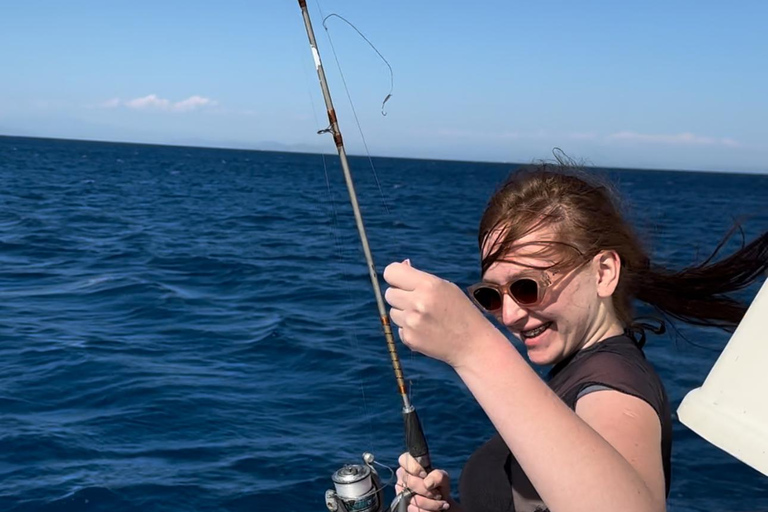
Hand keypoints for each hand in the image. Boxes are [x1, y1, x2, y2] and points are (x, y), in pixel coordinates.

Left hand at [383, 260, 497, 368]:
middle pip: (389, 293)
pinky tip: (426, 330)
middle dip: (399, 296)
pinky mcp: (409, 338)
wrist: (472, 344)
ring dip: (404, 313)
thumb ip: (421, 278)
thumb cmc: (460, 311)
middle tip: (416, 302)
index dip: (393, 275)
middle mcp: (418, 302)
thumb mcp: (446, 287)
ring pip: (392, 312)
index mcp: (428, 285)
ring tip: (425, 318)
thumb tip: (401, 265)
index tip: (399, 281)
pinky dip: (409, 329)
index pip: (391, 272)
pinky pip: (399, 328)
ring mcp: (412, 322)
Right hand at [395, 452, 453, 510]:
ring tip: (440, 502)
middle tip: (438, 493)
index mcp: (409, 465)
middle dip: (428, 490)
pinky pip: (415, 510)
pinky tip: (435, 509)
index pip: (403, 459)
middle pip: (411, 481)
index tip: (425, 474)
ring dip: (432, 503)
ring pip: (415, 499)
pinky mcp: (403, 506)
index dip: (415, 467)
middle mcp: (402, 477)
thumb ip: (438, 476)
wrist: (439, 502)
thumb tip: (427, 483)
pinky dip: (429, 511)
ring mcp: (401, 492)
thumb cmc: (438, 486)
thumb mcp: (443, 478)